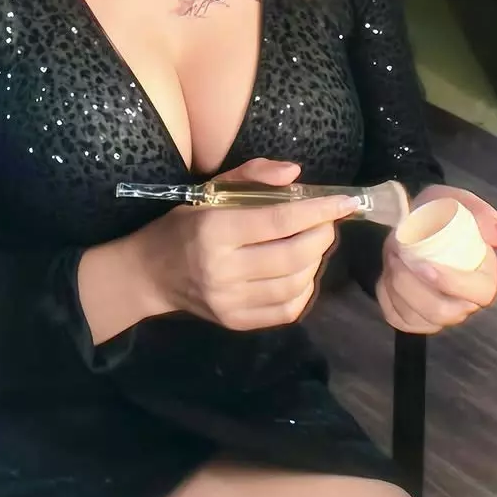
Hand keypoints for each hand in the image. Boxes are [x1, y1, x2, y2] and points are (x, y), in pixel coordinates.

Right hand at [136, 158, 357, 331]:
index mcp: (215, 230)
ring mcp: (229, 301)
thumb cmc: (184, 224)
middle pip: (293, 255)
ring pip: (294, 284)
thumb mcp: (210, 189)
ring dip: (316, 262)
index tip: (346, 201)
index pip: (279, 220)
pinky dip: (304, 289)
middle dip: (322, 235)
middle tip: (328, 222)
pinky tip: (302, 272)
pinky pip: (286, 310)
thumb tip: (296, 173)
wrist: (151, 273)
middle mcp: (222, 269)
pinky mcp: (235, 322)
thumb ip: (253, 175)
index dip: (318, 210)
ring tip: (314, 244)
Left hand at [376, 185, 496, 334]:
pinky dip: (385, 294)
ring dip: (396, 285)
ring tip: (391, 256)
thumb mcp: (456, 201)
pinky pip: (395, 317)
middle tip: (397, 254)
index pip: (480, 293)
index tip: (425, 265)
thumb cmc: (437, 214)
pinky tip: (387, 272)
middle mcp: (463, 304)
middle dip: (413, 285)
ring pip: (416, 317)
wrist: (407, 221)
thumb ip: (481, 214)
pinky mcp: (412, 320)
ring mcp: (436, 316)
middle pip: (442, 312)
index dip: (452, 283)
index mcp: (483, 279)